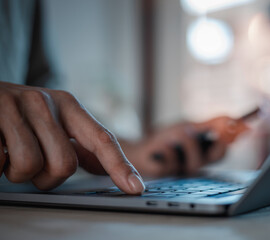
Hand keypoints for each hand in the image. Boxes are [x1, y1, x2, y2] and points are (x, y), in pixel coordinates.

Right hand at [0, 82, 144, 193]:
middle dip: (48, 177)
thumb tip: (105, 168)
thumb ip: (79, 143)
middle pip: (64, 165)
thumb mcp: (53, 121)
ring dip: (18, 173)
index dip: (120, 165)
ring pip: (29, 167)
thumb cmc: (21, 115)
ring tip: (9, 154)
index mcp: (67, 105)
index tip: (135, 187)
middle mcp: (45, 102)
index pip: (101, 138)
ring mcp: (13, 107)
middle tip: (33, 164)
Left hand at [123, 119, 247, 177]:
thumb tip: (233, 117)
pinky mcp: (167, 176)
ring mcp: (184, 172)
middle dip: (215, 140)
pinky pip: (173, 162)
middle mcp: (199, 163)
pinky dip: (168, 150)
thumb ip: (211, 124)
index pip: (226, 145)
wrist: (140, 150)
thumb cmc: (165, 139)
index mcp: (205, 151)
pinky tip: (161, 147)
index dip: (236, 135)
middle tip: (212, 128)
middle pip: (218, 155)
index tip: (244, 124)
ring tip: (177, 133)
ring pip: (196, 161)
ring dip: (187, 142)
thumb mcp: (189, 126)